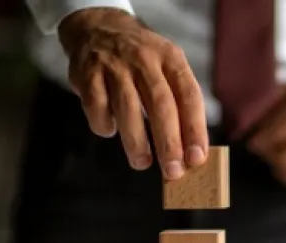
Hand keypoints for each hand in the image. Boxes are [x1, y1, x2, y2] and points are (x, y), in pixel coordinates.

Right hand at [58, 7, 207, 179]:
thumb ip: (178, 104)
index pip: (189, 96)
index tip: (197, 158)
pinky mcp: (88, 74)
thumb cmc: (141, 61)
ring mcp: (115, 65)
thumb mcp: (166, 68)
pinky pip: (97, 107)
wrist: (99, 27)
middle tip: (172, 171)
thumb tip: (190, 152)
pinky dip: (104, 126)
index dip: (195, 129)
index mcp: (171, 59)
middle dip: (168, 143)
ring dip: (136, 142)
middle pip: (161, 105)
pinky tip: (110, 130)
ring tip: (142, 163)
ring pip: (128, 109)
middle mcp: (145, 60)